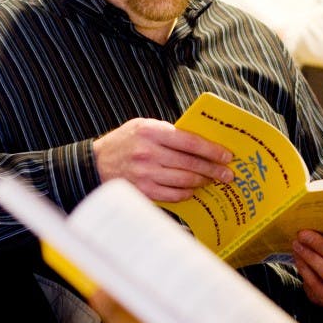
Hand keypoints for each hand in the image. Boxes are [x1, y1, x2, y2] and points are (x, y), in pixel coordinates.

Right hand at [93, 117, 233, 201]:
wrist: (95, 164)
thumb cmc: (124, 142)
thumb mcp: (143, 127)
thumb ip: (168, 132)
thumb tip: (200, 143)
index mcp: (151, 132)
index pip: (190, 141)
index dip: (212, 150)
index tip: (226, 155)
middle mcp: (148, 153)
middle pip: (191, 163)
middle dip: (213, 169)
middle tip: (227, 174)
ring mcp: (145, 174)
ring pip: (184, 180)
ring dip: (202, 181)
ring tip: (212, 180)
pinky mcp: (143, 191)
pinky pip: (173, 195)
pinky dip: (186, 193)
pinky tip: (193, 189)